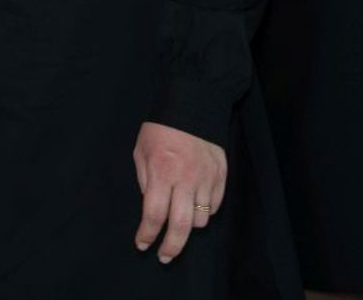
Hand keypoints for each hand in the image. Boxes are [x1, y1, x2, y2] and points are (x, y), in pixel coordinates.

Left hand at [133, 121, 226, 262]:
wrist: (193, 105)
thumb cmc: (161, 129)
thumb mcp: (141, 151)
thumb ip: (146, 181)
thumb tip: (152, 207)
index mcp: (162, 172)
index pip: (154, 214)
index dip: (147, 234)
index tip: (142, 244)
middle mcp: (186, 179)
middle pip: (181, 225)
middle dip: (172, 246)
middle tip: (165, 256)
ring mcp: (206, 179)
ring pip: (201, 219)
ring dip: (189, 225)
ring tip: (180, 218)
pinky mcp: (221, 177)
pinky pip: (214, 206)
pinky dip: (204, 211)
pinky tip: (195, 204)